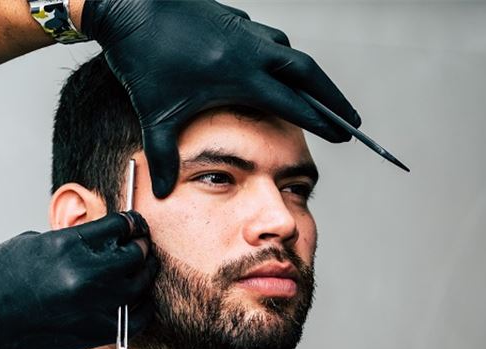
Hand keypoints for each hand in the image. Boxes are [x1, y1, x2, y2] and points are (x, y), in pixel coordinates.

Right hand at [0, 211, 156, 348]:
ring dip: (144, 275)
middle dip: (141, 247)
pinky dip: (141, 309)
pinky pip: (135, 319)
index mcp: (67, 244)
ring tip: (142, 271)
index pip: (119, 226)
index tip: (135, 226)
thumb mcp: (32, 244)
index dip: (132, 223)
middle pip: (135, 254)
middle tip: (141, 246)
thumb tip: (94, 243)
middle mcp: (85, 273)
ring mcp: (92, 305)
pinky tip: (138, 302)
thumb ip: (69, 241)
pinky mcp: (93, 333)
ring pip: (140, 285)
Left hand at [81, 0, 360, 197]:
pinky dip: (280, 54)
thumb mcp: (155, 113)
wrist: (130, 4)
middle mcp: (250, 50)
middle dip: (334, 98)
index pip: (294, 102)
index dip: (323, 120)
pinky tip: (274, 65)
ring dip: (307, 74)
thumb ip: (163, 155)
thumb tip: (162, 193)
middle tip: (354, 120)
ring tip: (318, 96)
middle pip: (308, 73)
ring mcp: (243, 30)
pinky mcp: (232, 18)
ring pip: (288, 51)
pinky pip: (267, 38)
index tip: (345, 135)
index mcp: (240, 75)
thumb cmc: (142, 61)